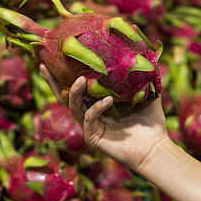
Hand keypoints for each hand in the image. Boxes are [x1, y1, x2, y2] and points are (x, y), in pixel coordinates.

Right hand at [40, 64, 170, 172]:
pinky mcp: (93, 137)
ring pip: (73, 106)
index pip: (77, 86)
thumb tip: (145, 52)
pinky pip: (89, 118)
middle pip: (64, 96)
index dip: (65, 73)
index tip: (54, 56)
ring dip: (75, 92)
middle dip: (52, 81)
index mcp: (97, 102)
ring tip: (82, 79)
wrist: (156, 148)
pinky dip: (96, 107)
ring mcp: (90, 126)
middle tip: (44, 65)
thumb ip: (142, 76)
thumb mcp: (146, 93)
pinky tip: (109, 100)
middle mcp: (90, 113)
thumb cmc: (151, 122)